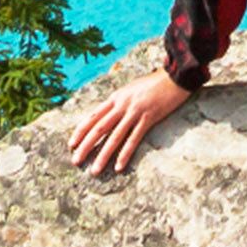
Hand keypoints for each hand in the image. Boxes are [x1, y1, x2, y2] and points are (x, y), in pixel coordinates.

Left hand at [61, 60, 191, 175]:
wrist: (175, 76)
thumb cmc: (154, 83)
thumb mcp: (131, 89)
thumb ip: (119, 102)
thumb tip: (109, 115)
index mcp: (116, 97)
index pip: (93, 116)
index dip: (80, 131)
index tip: (71, 145)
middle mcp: (122, 104)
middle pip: (99, 128)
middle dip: (86, 146)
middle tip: (76, 161)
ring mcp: (135, 111)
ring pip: (114, 137)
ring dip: (103, 155)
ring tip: (94, 170)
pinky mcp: (148, 118)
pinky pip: (133, 139)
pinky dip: (125, 154)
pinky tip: (118, 166)